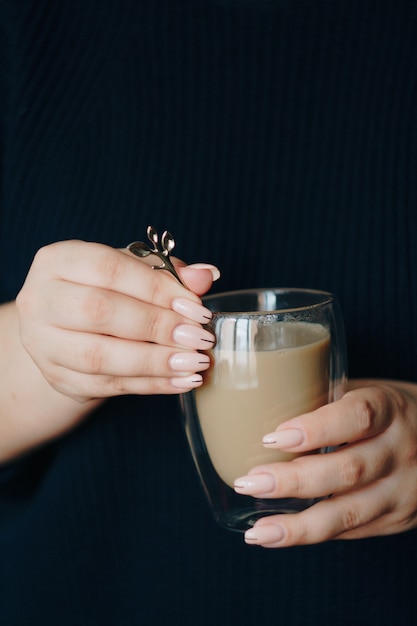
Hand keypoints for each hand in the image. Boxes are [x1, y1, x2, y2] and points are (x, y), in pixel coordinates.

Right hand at [16, 240, 218, 402]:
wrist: (66, 331)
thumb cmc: (104, 291)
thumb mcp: (131, 272)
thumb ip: (167, 271)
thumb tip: (206, 275)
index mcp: (58, 261)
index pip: (110, 269)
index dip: (157, 289)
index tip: (195, 306)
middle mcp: (40, 300)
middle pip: (100, 312)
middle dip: (156, 326)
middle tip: (198, 337)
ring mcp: (43, 343)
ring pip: (99, 356)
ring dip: (154, 362)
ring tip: (194, 362)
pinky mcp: (57, 378)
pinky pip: (106, 386)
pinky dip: (149, 385)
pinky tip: (181, 381)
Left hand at [234, 380, 416, 546]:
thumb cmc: (386, 412)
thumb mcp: (366, 393)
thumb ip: (323, 399)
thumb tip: (257, 403)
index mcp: (389, 409)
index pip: (356, 417)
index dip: (315, 429)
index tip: (272, 436)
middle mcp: (400, 451)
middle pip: (347, 470)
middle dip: (293, 480)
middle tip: (249, 481)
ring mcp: (402, 490)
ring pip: (349, 512)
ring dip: (298, 525)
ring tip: (257, 530)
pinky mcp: (397, 520)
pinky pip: (351, 532)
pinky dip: (311, 535)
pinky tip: (277, 535)